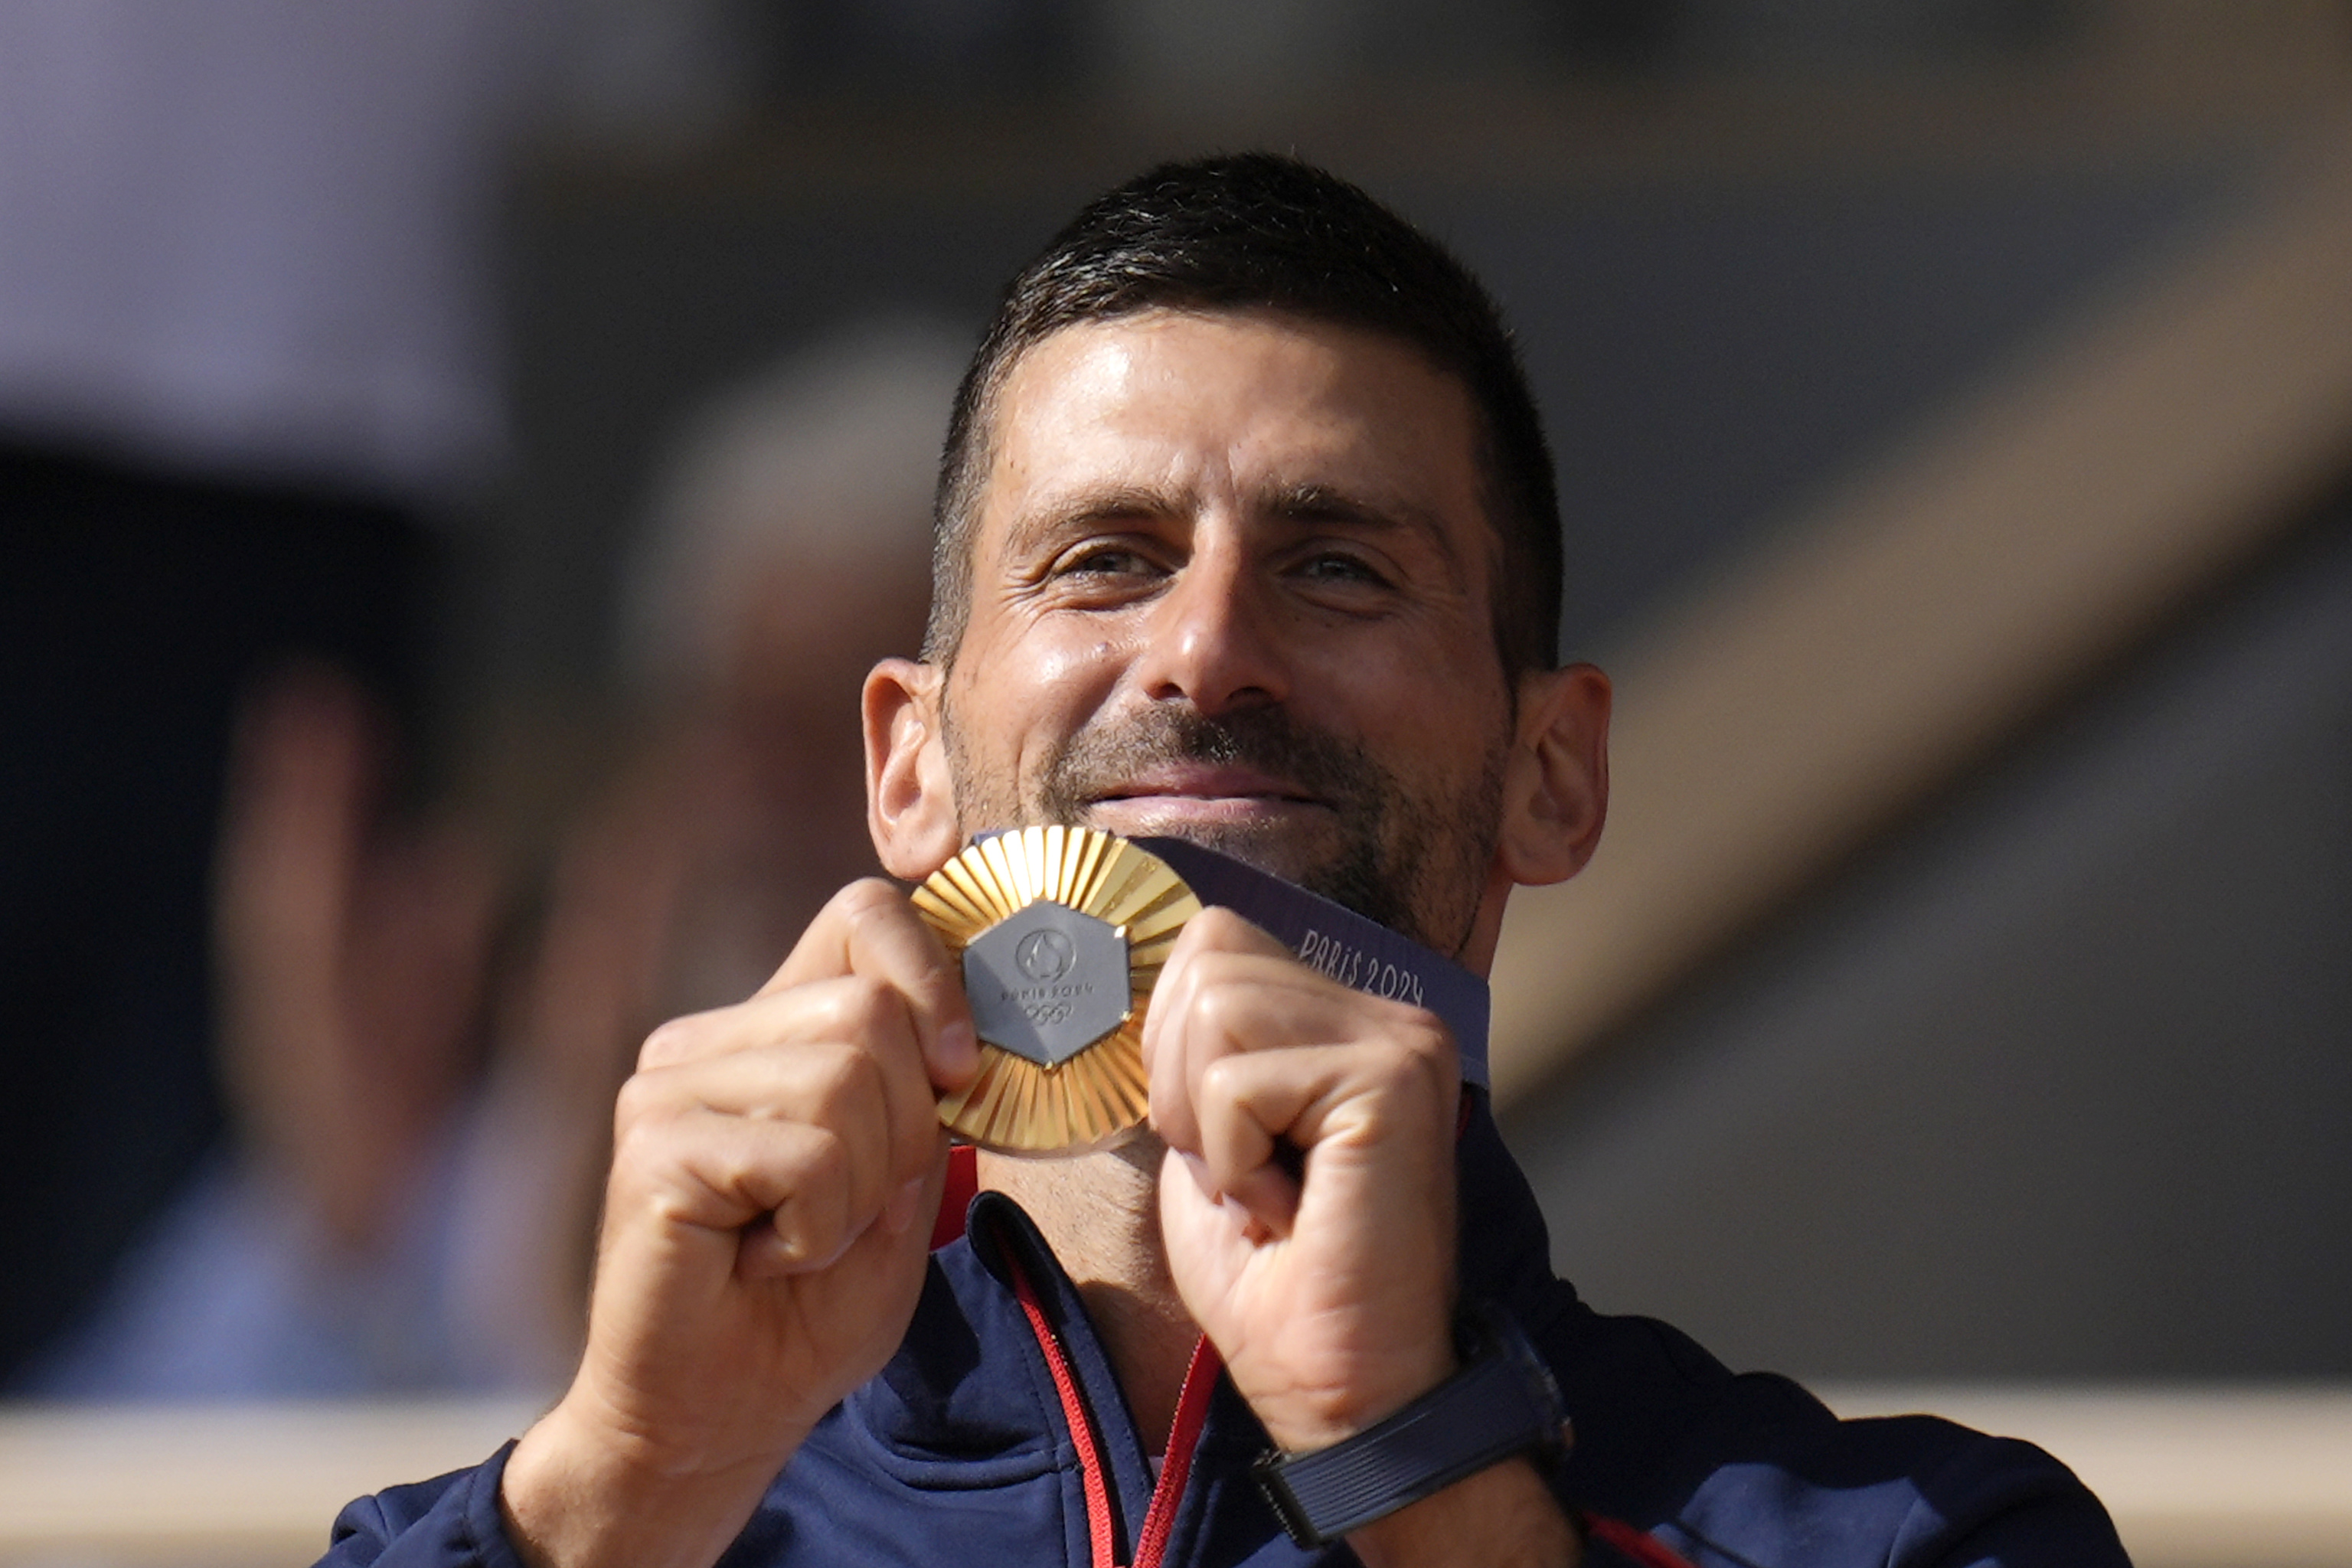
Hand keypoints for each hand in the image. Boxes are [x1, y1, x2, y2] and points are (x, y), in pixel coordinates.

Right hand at [502, 880, 978, 1567]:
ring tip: (799, 1237)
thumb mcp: (905, 1186)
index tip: (957, 1076)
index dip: (936, 979)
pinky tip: (764, 1260)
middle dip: (904, 1128)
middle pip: (873, 1008)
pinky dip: (817, 1229)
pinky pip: (805, 1156)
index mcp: (774, 1026)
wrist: (720, 1415)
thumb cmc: (810, 1307)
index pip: (867, 914)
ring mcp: (669, 1086)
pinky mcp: (654, 1147)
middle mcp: (710, 1038)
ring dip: (859, 1188)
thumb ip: (929, 1098)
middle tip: (845, 1208)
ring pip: (846, 1078)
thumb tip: (964, 1031)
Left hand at [1143, 909, 1461, 1452]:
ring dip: (1207, 1122)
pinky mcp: (1392, 1081)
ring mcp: (1400, 1040)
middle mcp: (1387, 1012)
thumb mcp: (1207, 1139)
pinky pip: (1238, 1082)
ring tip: (1265, 1187)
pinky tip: (1288, 1211)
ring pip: (1214, 1004)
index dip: (1169, 1039)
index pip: (1213, 938)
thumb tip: (1132, 974)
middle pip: (1208, 956)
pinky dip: (1234, 1162)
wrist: (1342, 1388)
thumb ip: (1194, 1051)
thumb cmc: (1270, 1281)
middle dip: (1181, 1079)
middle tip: (1240, 1169)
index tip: (1216, 1141)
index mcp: (1346, 1017)